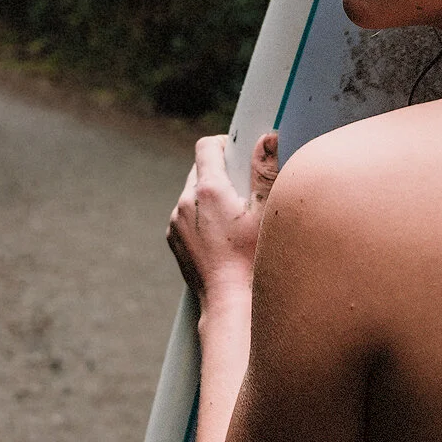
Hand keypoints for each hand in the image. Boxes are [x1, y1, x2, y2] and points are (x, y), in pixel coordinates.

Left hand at [167, 132, 279, 307]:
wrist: (230, 303)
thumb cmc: (253, 260)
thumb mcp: (266, 213)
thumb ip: (266, 171)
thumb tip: (267, 138)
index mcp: (207, 190)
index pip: (207, 147)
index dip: (225, 144)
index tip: (240, 155)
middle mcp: (185, 202)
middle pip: (200, 169)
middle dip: (221, 173)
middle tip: (245, 191)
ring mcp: (176, 222)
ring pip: (192, 194)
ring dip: (210, 196)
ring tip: (235, 217)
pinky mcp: (174, 239)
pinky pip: (186, 215)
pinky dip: (202, 217)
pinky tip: (222, 236)